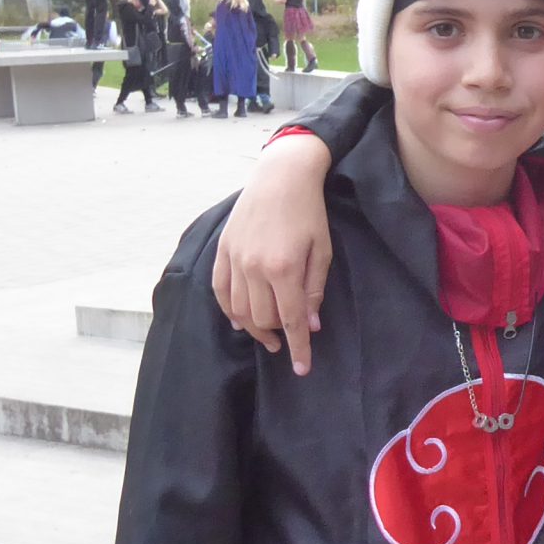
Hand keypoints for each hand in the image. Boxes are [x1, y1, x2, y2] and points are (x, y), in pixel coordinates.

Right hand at [211, 134, 335, 372]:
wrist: (281, 175)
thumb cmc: (309, 212)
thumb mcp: (322, 251)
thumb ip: (314, 290)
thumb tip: (311, 325)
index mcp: (283, 268)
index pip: (291, 320)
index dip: (298, 348)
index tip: (302, 369)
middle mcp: (254, 268)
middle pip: (262, 319)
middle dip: (278, 335)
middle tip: (291, 337)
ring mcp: (234, 259)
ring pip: (239, 310)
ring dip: (254, 328)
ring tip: (269, 334)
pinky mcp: (223, 251)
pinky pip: (220, 291)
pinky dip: (230, 310)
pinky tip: (241, 320)